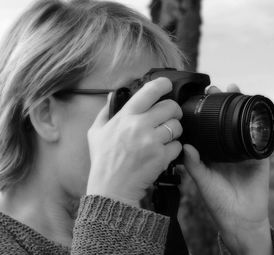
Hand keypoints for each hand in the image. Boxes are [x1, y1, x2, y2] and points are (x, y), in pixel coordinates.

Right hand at [87, 77, 182, 206]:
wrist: (111, 188)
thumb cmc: (103, 161)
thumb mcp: (95, 133)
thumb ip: (105, 112)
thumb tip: (112, 95)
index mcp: (125, 116)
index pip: (150, 91)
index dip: (163, 84)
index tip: (166, 86)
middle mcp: (139, 125)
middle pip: (171, 107)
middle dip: (173, 111)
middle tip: (170, 117)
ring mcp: (152, 141)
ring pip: (177, 126)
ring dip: (174, 131)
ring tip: (164, 138)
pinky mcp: (161, 157)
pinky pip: (178, 146)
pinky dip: (173, 149)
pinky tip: (163, 153)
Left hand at [183, 85, 271, 254]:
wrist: (240, 219)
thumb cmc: (218, 201)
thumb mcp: (202, 181)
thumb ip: (193, 164)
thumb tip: (185, 146)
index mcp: (210, 153)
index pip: (207, 127)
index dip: (204, 113)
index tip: (199, 98)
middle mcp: (225, 148)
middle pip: (224, 121)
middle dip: (222, 103)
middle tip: (216, 88)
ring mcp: (242, 150)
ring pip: (241, 124)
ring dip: (239, 107)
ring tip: (235, 90)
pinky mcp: (258, 156)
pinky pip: (259, 138)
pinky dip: (258, 125)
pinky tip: (253, 111)